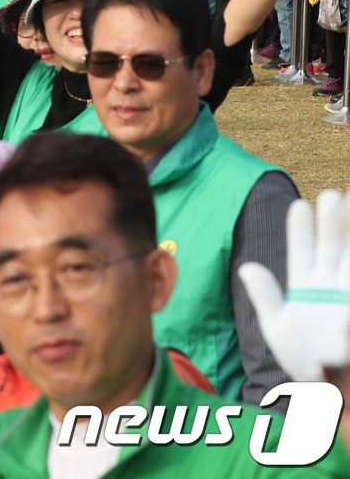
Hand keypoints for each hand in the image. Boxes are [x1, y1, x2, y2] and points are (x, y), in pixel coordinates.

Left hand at [239, 189, 349, 381]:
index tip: (300, 205)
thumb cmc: (300, 360)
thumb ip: (265, 296)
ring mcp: (347, 297)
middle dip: (333, 223)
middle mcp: (330, 286)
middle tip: (333, 195)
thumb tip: (246, 266)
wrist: (325, 391)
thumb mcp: (276, 327)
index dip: (302, 229)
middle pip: (333, 248)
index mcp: (305, 287)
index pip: (302, 251)